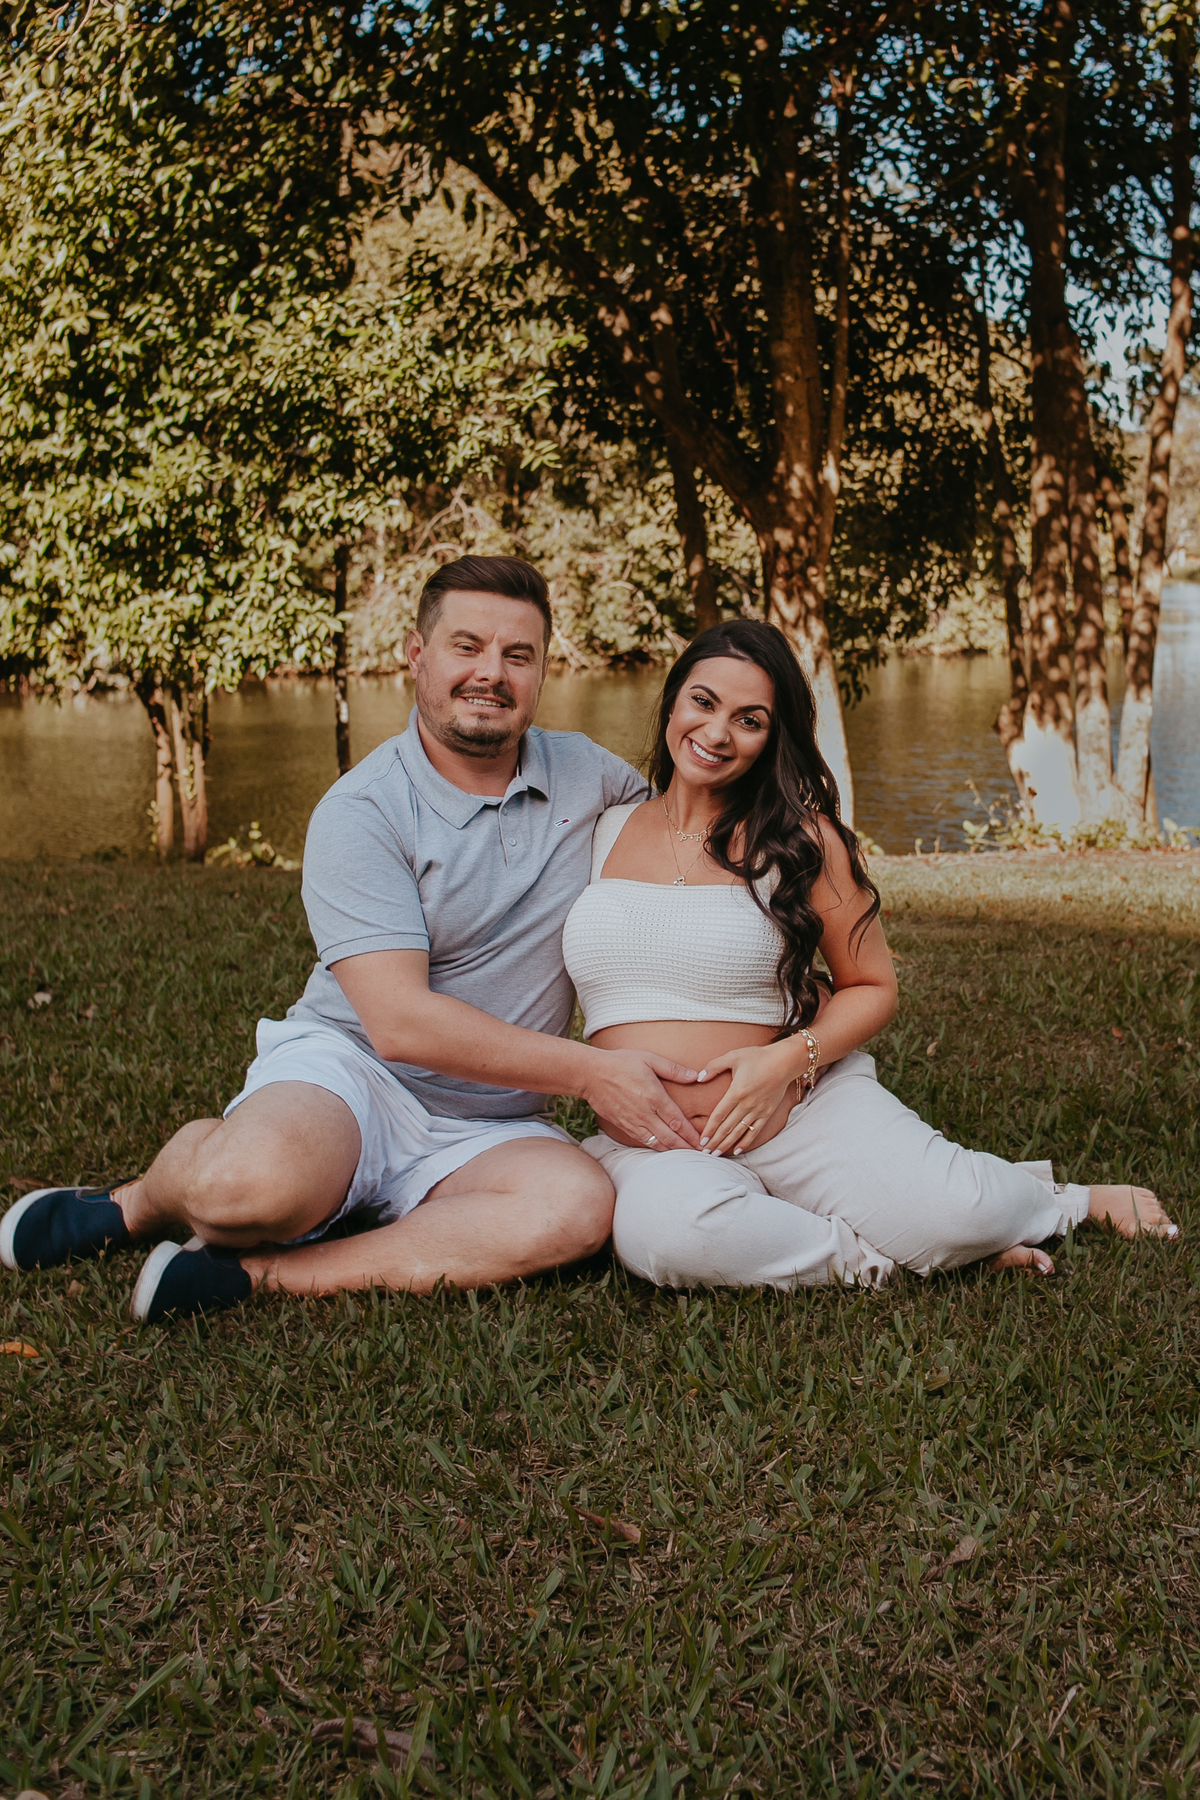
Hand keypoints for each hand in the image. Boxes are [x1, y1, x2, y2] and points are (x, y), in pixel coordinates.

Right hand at [581, 1048, 702, 1150]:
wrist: (590, 1074)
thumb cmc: (620, 1063)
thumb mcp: (649, 1059)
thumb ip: (673, 1069)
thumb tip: (695, 1076)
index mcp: (654, 1097)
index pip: (678, 1122)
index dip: (692, 1135)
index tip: (703, 1142)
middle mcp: (645, 1113)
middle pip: (670, 1138)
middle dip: (686, 1148)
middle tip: (700, 1153)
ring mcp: (633, 1122)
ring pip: (657, 1143)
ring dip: (673, 1151)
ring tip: (686, 1156)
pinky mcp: (623, 1126)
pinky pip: (643, 1141)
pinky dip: (656, 1147)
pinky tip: (664, 1148)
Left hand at [694, 1040, 803, 1158]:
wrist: (785, 1061)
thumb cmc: (758, 1056)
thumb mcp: (733, 1056)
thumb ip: (714, 1066)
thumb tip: (698, 1078)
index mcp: (737, 1091)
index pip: (719, 1115)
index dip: (709, 1129)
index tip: (701, 1140)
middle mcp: (747, 1104)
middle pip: (727, 1127)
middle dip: (715, 1141)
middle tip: (705, 1153)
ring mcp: (758, 1110)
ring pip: (739, 1132)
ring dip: (727, 1144)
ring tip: (716, 1154)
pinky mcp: (767, 1113)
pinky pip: (755, 1131)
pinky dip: (746, 1142)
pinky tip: (737, 1150)